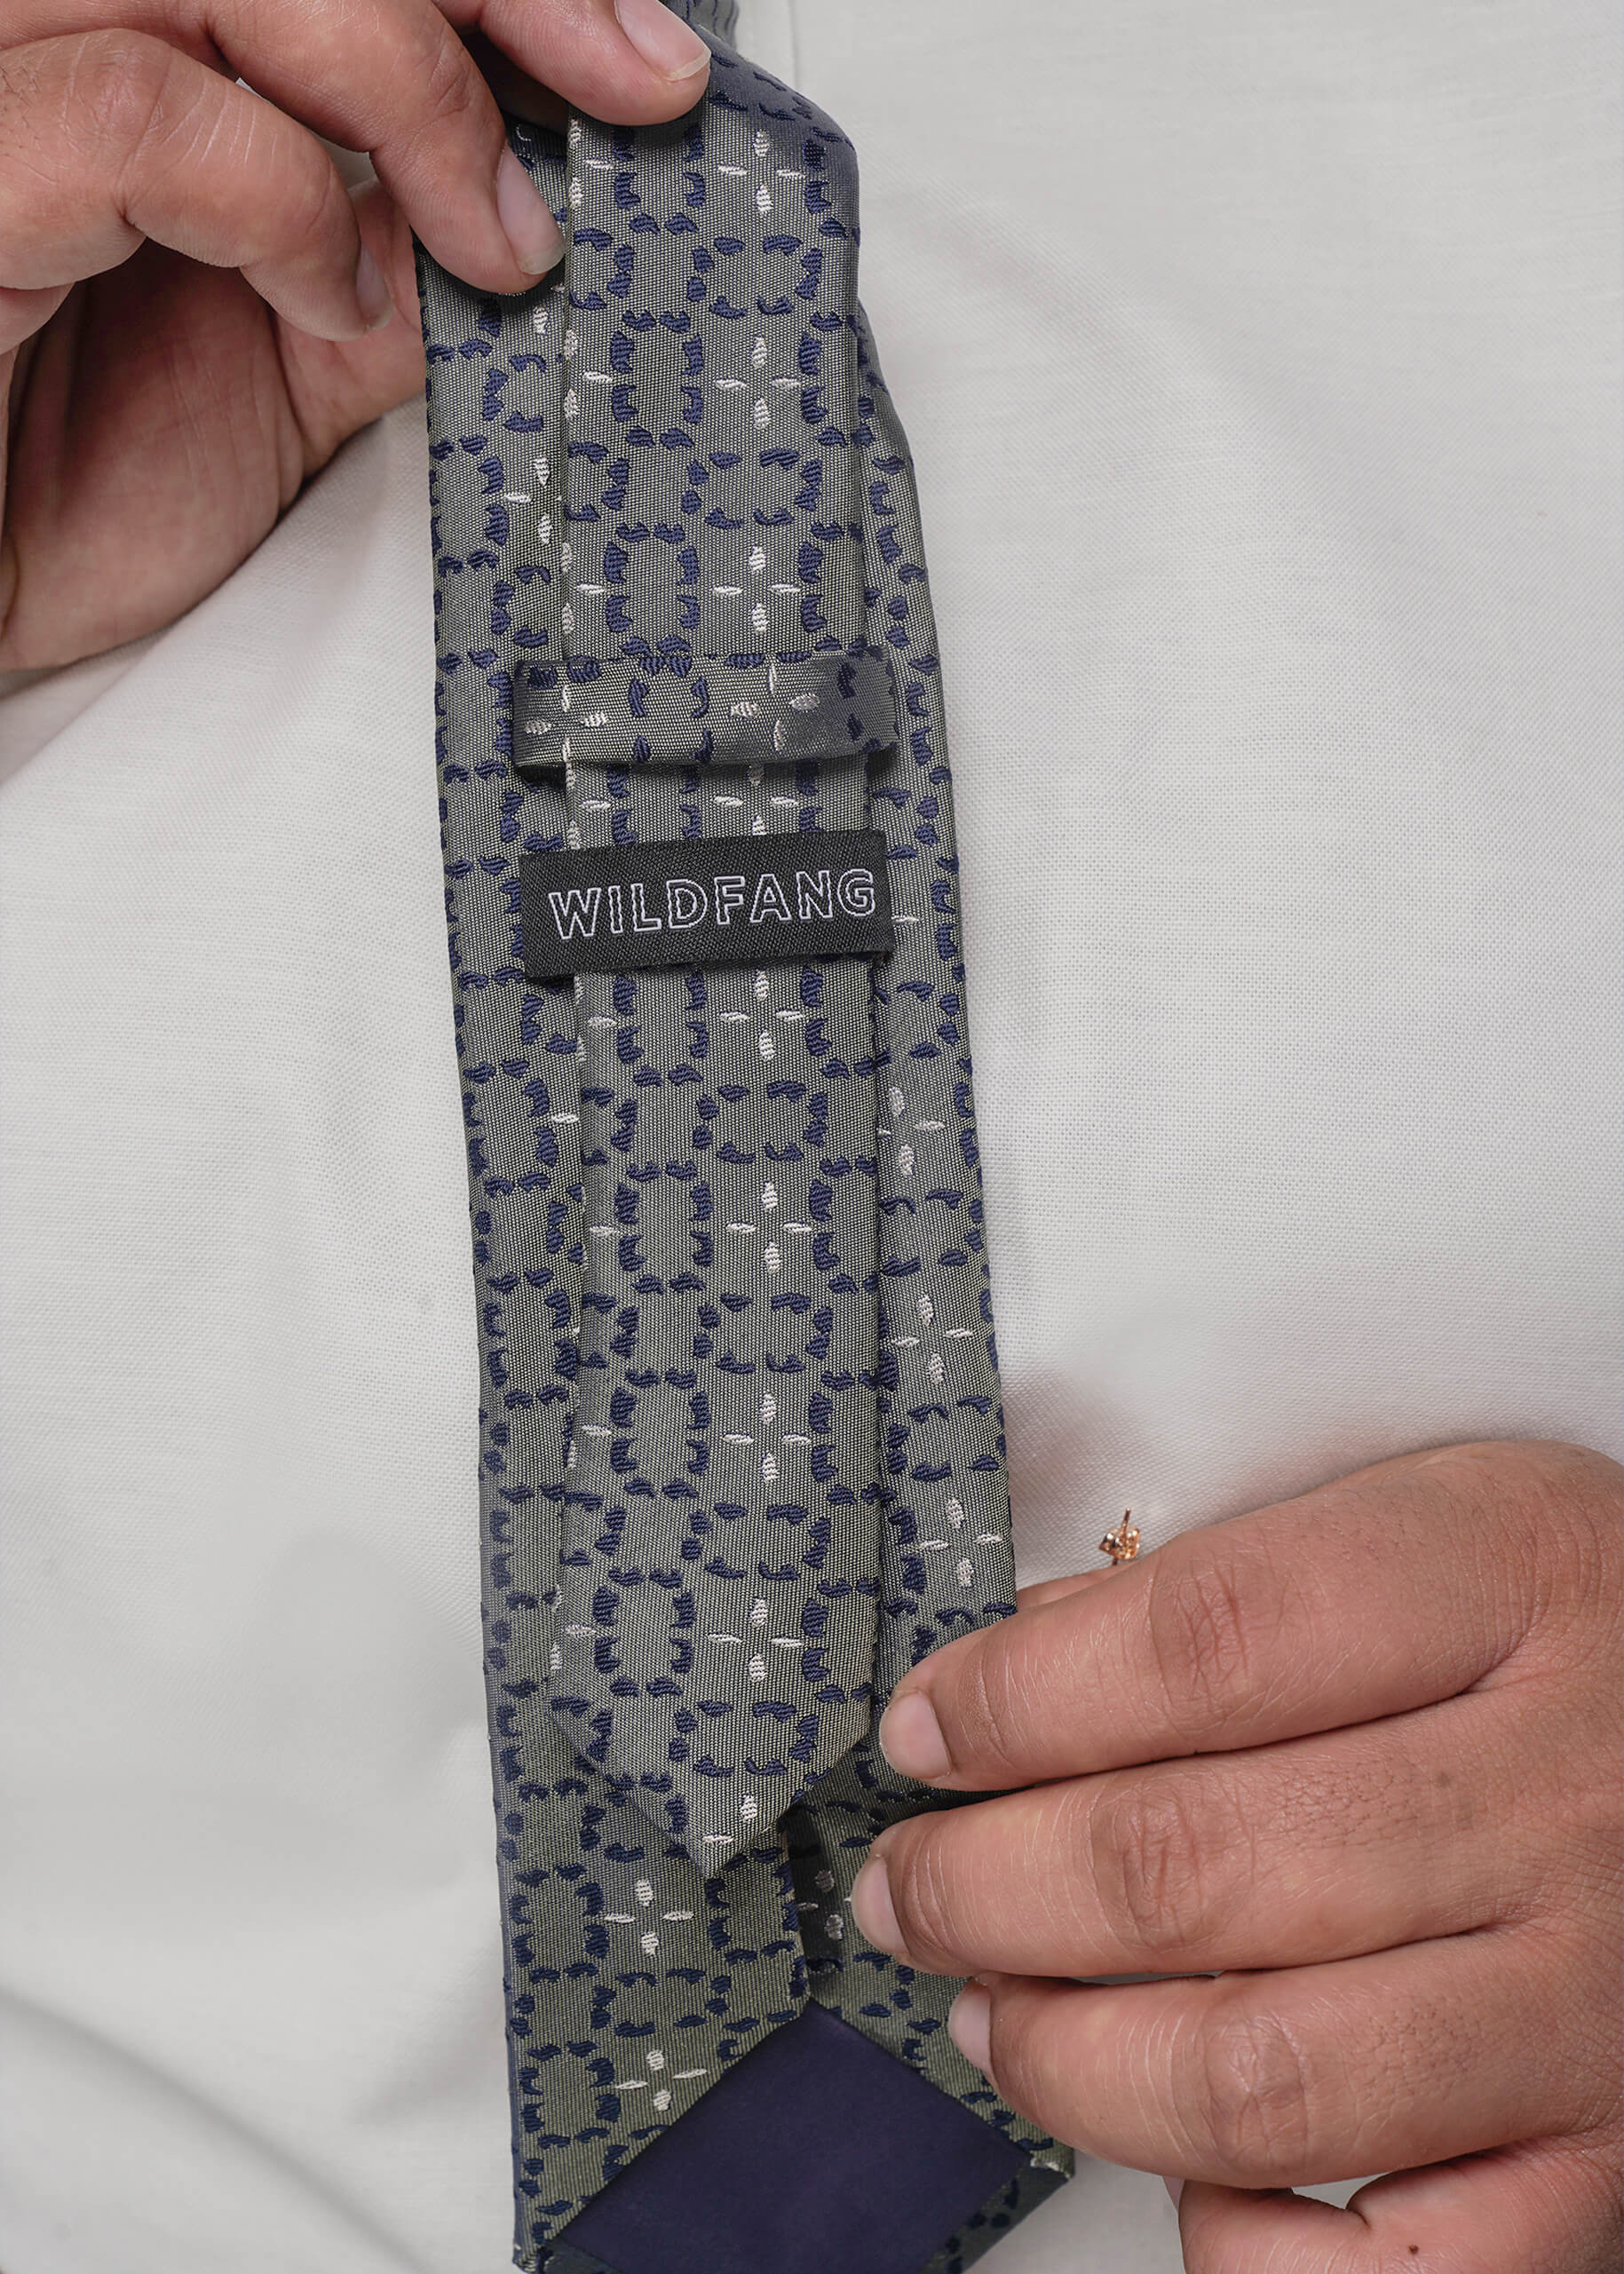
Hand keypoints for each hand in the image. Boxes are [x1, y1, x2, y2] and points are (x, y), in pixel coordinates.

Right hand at [0, 0, 709, 668]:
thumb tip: (537, 212)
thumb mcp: (297, 369)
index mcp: (146, 47)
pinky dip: (281, 199)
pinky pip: (143, 114)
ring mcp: (7, 81)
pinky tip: (328, 296)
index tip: (641, 62)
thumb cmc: (65, 485)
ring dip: (417, 92)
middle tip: (631, 95)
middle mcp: (68, 31)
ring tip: (494, 242)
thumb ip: (400, 264)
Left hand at [852, 1440, 1622, 2271]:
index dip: (1019, 1698)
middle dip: (986, 1885)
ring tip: (989, 2007)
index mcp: (1508, 1582)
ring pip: (1257, 2076)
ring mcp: (1591, 1997)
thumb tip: (1014, 1664)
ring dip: (1065, 2056)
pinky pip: (1406, 2269)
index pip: (1206, 1642)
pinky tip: (1194, 2167)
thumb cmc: (1579, 1629)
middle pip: (1190, 1865)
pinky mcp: (1609, 2156)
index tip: (924, 1729)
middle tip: (906, 1886)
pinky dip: (1253, 2240)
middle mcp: (1561, 1794)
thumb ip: (1234, 1584)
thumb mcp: (1442, 1523)